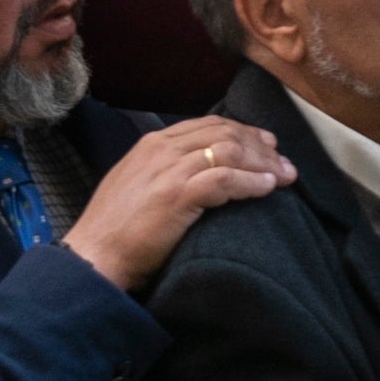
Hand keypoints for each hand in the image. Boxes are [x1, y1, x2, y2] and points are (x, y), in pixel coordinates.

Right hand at [63, 117, 292, 295]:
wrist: (94, 256)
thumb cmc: (115, 230)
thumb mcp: (139, 185)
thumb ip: (165, 170)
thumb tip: (200, 170)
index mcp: (153, 143)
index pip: (209, 125)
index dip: (243, 132)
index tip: (266, 145)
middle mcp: (163, 149)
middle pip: (225, 133)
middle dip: (259, 146)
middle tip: (283, 162)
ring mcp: (170, 170)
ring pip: (230, 151)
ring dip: (263, 163)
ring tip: (285, 176)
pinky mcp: (177, 194)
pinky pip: (226, 179)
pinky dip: (252, 182)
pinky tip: (268, 188)